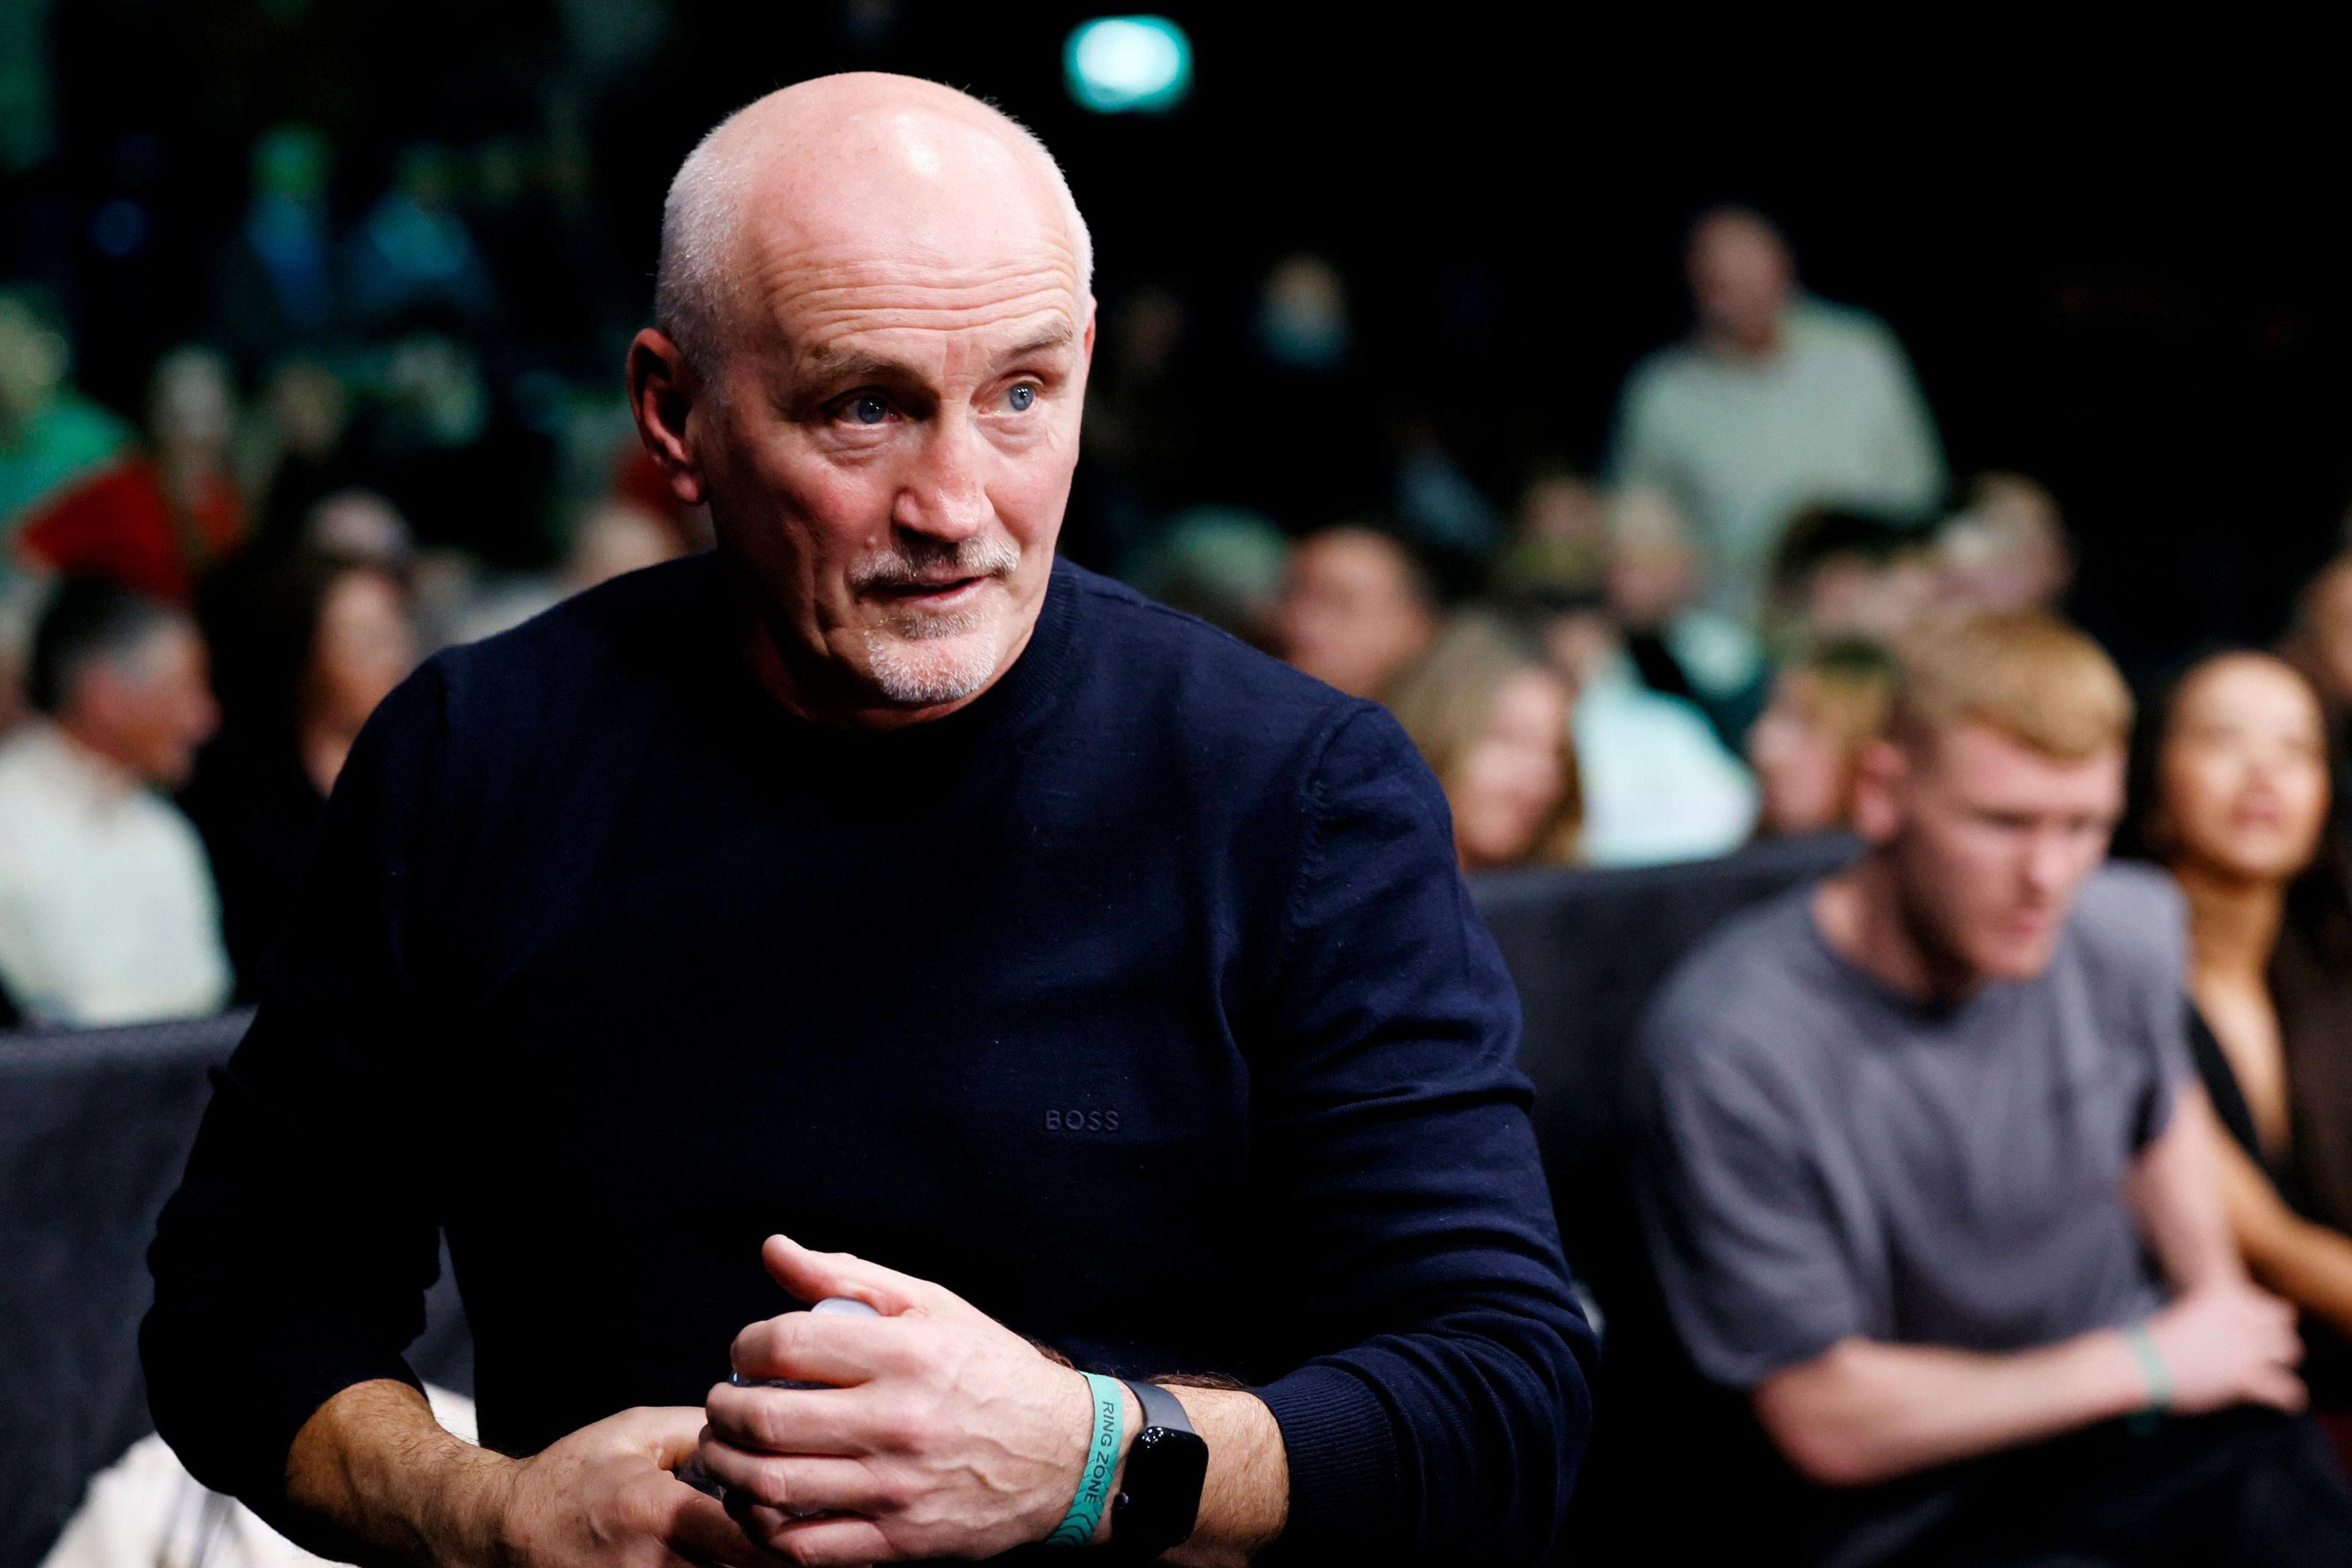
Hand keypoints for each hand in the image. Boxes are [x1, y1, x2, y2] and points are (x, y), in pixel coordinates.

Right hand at [476, 1405, 777, 1567]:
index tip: (810, 1510)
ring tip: (775, 1543)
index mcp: (657, 1515)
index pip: (747, 1538)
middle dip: (778, 1556)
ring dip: (749, 1567)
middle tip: (805, 1529)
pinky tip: (730, 1559)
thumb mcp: (634, 1432)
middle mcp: (653, 1567)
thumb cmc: (570, 1478)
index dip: (787, 1529)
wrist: (505, 1532)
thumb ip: (698, 1428)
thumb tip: (757, 1426)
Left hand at [697, 1234, 1113, 1564]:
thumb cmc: (990, 1372)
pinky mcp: (899, 1542)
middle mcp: (898, 1421)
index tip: (748, 1351)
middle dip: (724, 1409)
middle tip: (724, 1402)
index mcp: (906, 1354)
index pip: (788, 1344)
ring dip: (728, 1468)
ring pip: (774, 1486)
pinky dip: (762, 1527)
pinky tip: (757, 1504)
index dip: (747, 1345)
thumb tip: (774, 1249)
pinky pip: (805, 1547)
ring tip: (726, 1449)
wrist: (1064, 1456)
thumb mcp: (932, 1307)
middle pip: (768, 1419)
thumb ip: (848, 1276)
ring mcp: (896, 1488)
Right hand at [2141, 1283, 2305, 1414]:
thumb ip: (2217, 1320)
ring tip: (2276, 1376)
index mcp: (2228, 1298)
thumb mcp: (2192, 1316)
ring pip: (2290, 1352)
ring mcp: (2246, 1348)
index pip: (2276, 1309)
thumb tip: (2229, 1337)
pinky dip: (2289, 1397)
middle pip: (2285, 1327)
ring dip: (2282, 1363)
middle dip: (2278, 1341)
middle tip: (2268, 1354)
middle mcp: (2243, 1320)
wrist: (2144, 1363)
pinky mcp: (2246, 1377)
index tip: (2263, 1331)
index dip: (2272, 1322)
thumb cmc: (2157, 1343)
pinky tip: (2286, 1402)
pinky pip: (2286, 1389)